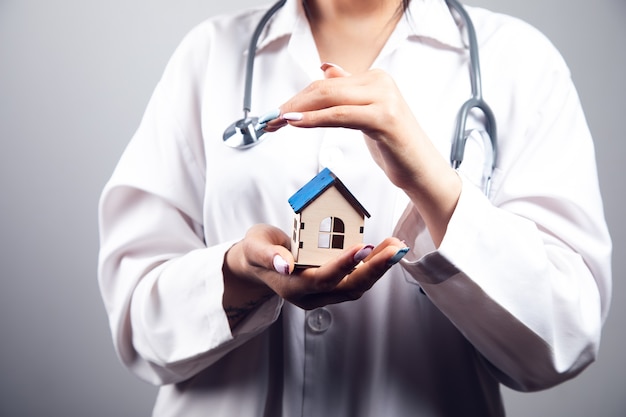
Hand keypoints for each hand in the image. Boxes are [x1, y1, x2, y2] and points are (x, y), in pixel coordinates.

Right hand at [222, 224, 407, 326]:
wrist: (258, 264)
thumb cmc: (257, 250)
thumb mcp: (255, 247)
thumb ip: (267, 255)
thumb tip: (284, 264)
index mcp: (292, 286)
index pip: (322, 278)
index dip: (343, 265)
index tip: (363, 247)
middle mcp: (310, 296)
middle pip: (347, 287)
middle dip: (374, 269)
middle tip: (395, 249)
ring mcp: (322, 295)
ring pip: (356, 286)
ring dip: (378, 268)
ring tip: (396, 246)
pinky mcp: (331, 288)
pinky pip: (356, 281)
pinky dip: (373, 267)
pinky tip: (385, 250)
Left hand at [265, 63, 461, 244]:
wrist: (422, 169)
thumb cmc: (395, 145)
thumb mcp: (367, 112)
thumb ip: (348, 90)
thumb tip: (326, 68)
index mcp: (375, 78)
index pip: (326, 83)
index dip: (298, 97)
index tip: (278, 111)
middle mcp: (380, 82)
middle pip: (324, 88)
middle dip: (293, 103)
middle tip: (271, 118)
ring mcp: (383, 98)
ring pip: (329, 98)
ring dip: (298, 110)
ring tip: (278, 122)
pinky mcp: (383, 118)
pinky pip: (340, 115)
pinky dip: (315, 119)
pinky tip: (298, 123)